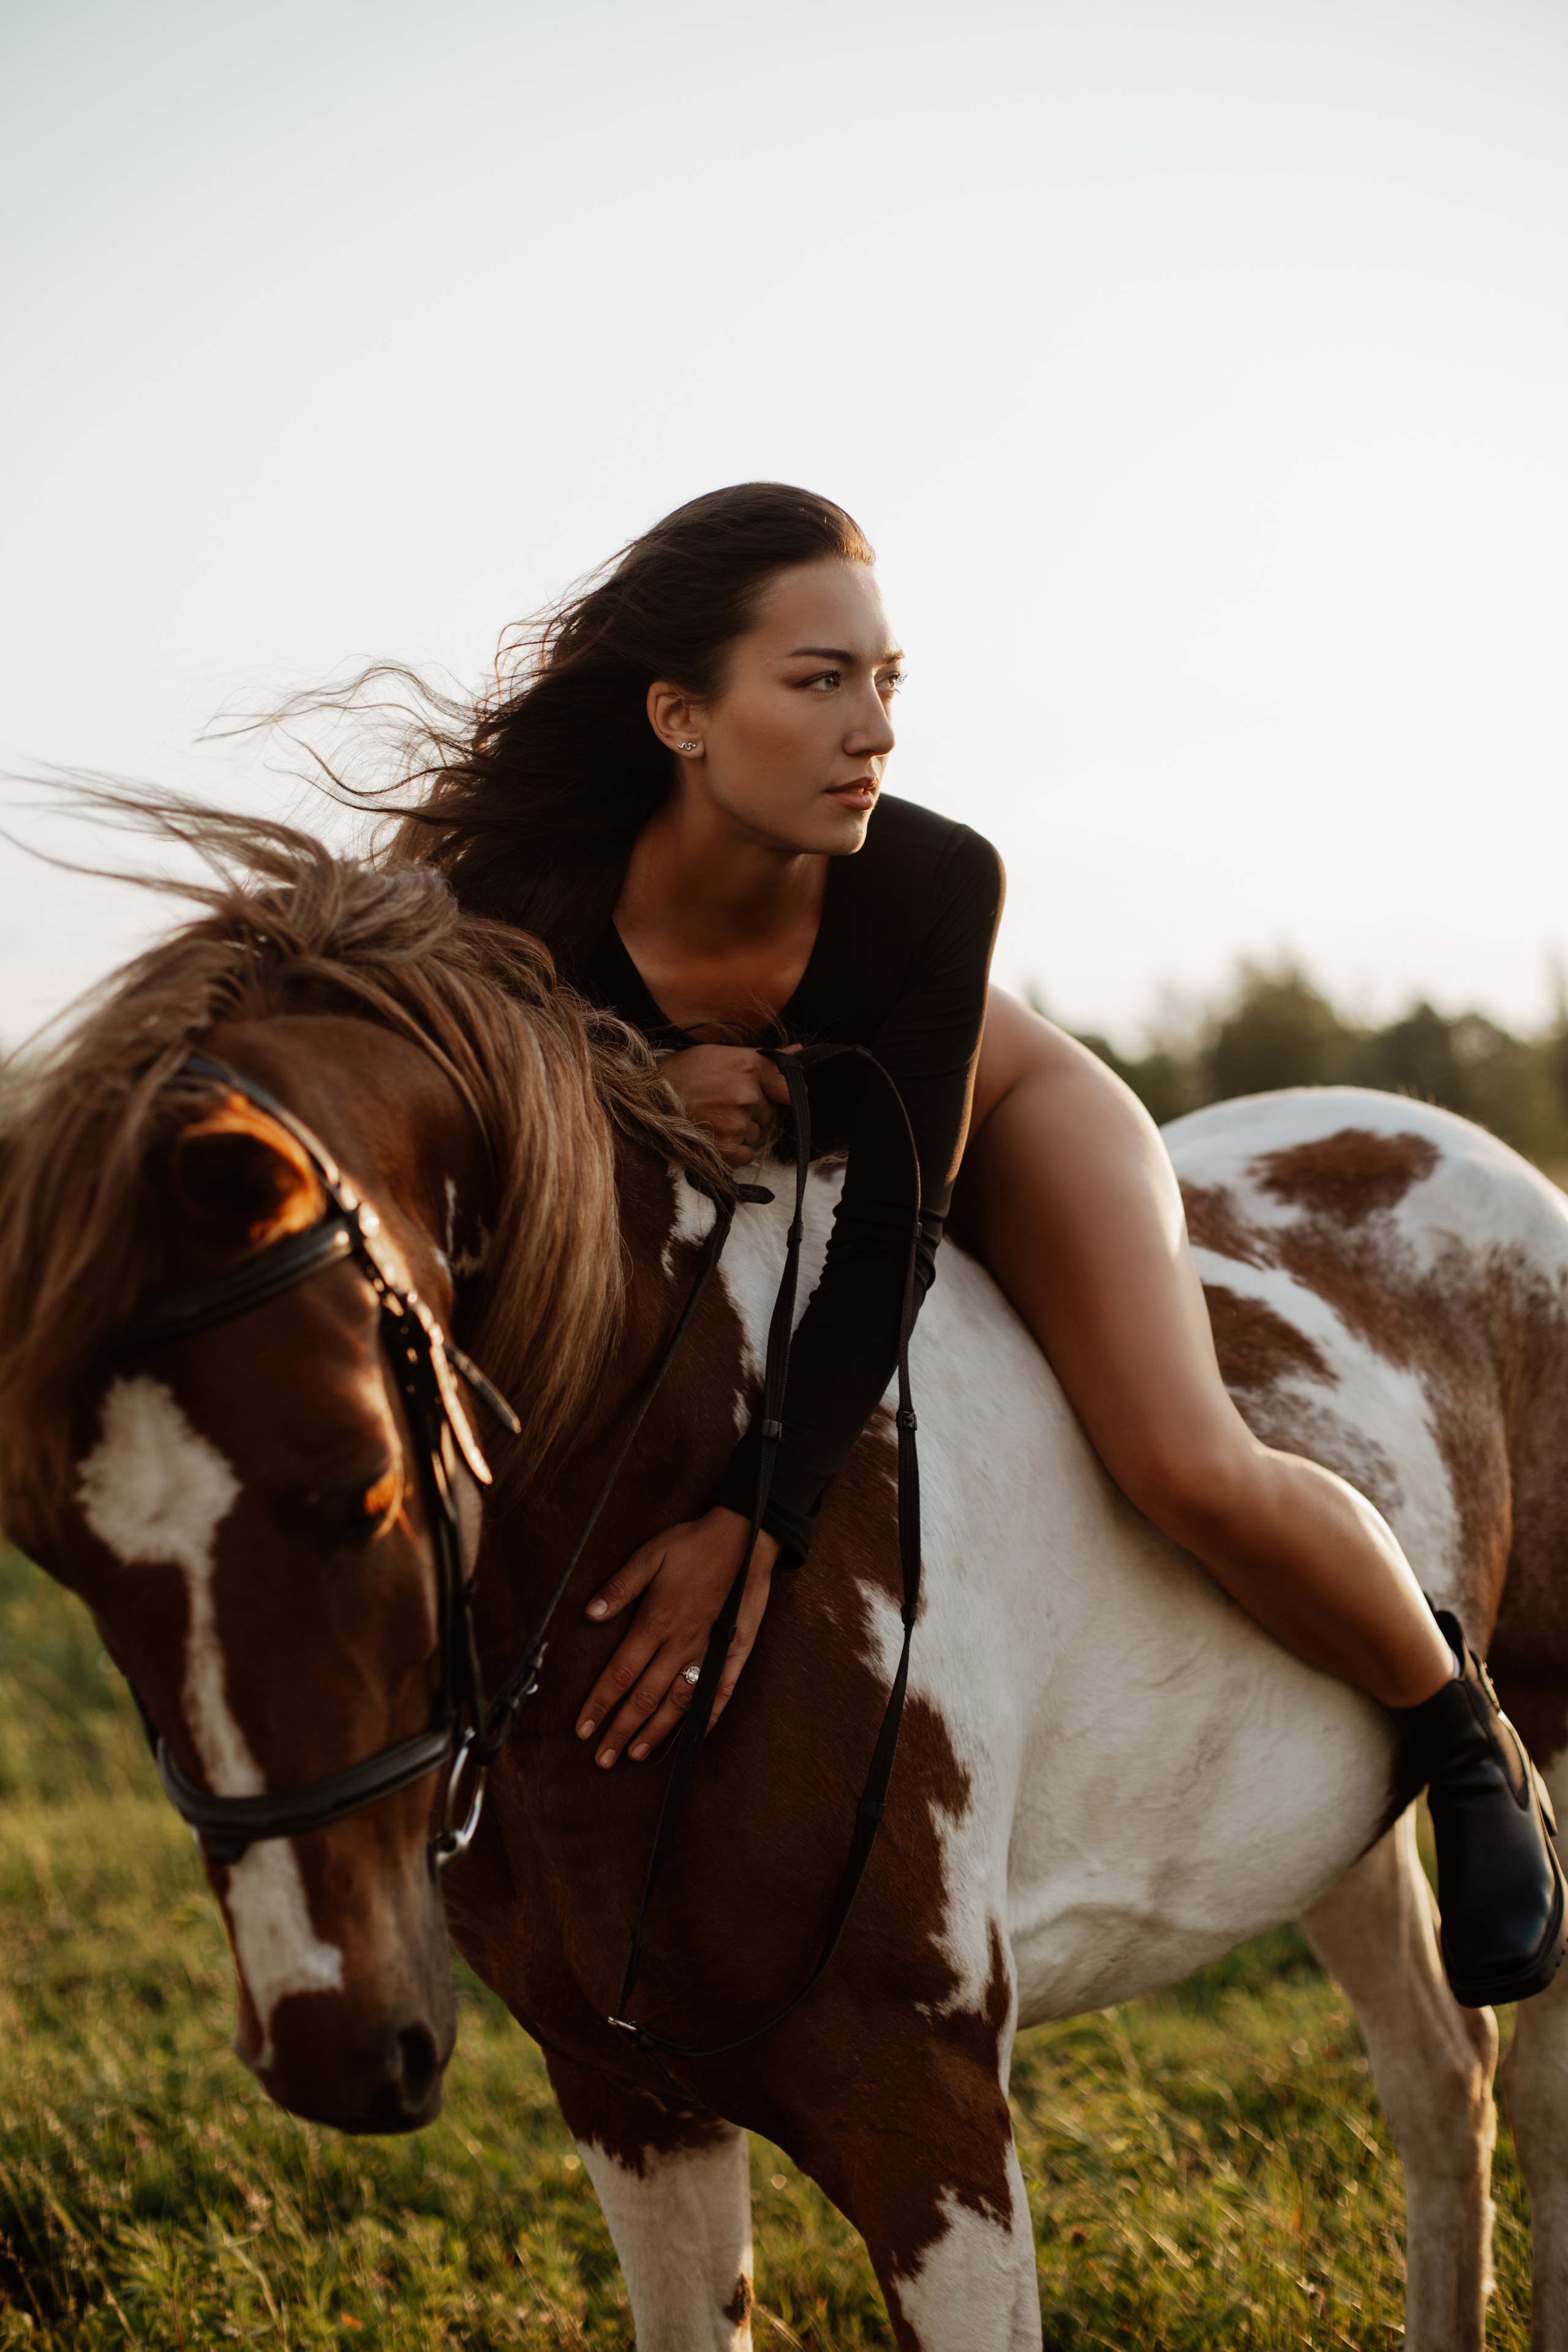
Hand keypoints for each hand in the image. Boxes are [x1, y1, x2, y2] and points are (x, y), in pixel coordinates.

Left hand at [575, 1507, 780, 1766]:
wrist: (748, 1535)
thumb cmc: (694, 1544)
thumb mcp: (650, 1554)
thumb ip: (620, 1587)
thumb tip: (589, 1614)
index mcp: (657, 1621)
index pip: (620, 1673)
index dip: (600, 1704)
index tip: (583, 1729)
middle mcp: (683, 1642)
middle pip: (646, 1696)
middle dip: (621, 1730)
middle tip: (602, 1759)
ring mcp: (712, 1651)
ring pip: (680, 1701)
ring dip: (657, 1731)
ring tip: (636, 1755)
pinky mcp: (736, 1652)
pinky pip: (721, 1693)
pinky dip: (707, 1718)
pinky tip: (693, 1736)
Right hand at [658, 1044, 796, 1166]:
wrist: (648, 1100)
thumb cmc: (683, 1074)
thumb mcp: (722, 1054)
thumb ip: (765, 1058)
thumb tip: (800, 1051)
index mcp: (749, 1067)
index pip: (788, 1086)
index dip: (781, 1093)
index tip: (776, 1096)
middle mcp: (747, 1095)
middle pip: (768, 1113)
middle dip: (751, 1111)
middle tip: (722, 1103)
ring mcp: (737, 1123)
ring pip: (756, 1134)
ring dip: (740, 1131)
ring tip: (712, 1118)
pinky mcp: (727, 1149)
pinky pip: (746, 1155)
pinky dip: (733, 1150)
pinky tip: (712, 1135)